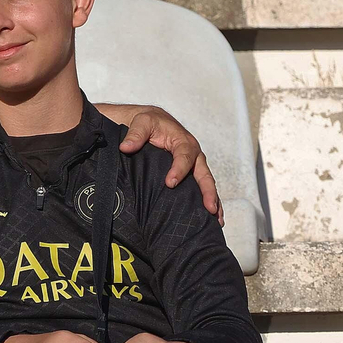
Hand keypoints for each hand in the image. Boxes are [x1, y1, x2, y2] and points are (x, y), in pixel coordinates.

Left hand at [118, 106, 222, 223]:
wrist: (152, 122)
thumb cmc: (148, 122)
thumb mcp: (142, 122)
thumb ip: (135, 134)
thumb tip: (126, 147)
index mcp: (183, 141)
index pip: (184, 156)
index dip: (179, 169)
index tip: (170, 183)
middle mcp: (193, 155)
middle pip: (204, 174)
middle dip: (208, 192)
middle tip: (209, 208)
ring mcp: (194, 165)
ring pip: (206, 184)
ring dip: (213, 201)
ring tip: (217, 220)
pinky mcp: (190, 174)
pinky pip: (201, 188)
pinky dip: (208, 202)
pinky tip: (212, 219)